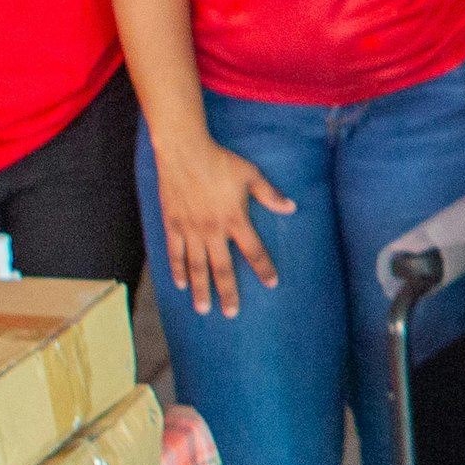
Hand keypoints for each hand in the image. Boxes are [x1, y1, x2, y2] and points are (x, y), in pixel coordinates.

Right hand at [151, 137, 294, 316]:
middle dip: (228, 292)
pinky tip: (180, 285)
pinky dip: (177, 270)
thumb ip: (270, 195)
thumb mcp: (250, 175)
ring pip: (196, 267)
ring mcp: (191, 229)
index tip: (272, 283)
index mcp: (235, 219)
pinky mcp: (173, 224)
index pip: (254, 251)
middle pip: (222, 268)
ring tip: (203, 309)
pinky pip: (174, 253)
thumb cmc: (220, 161)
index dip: (264, 268)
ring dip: (201, 289)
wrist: (184, 151)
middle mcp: (213, 230)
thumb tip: (291, 207)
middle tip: (231, 313)